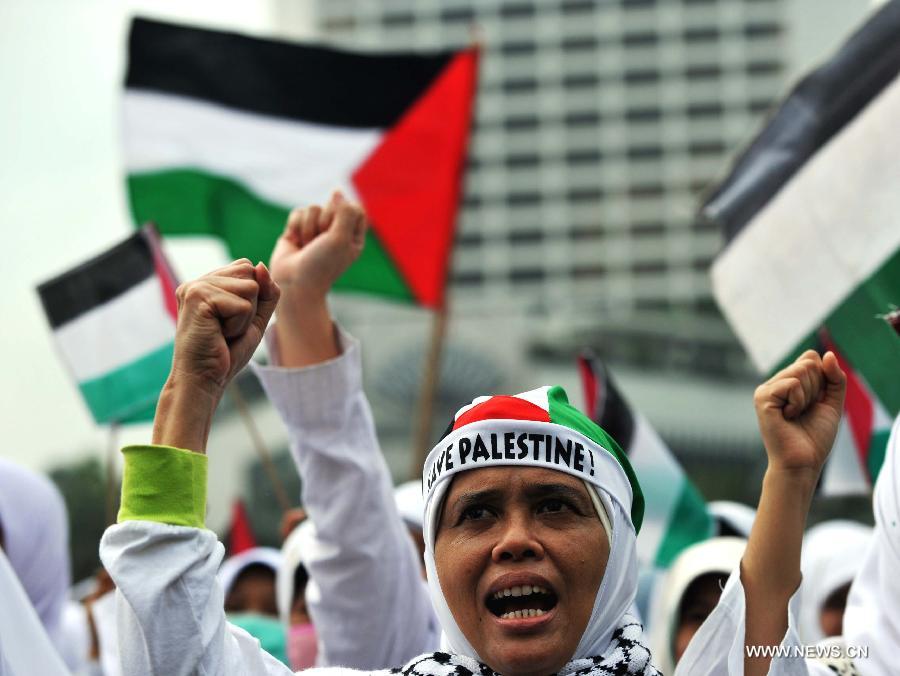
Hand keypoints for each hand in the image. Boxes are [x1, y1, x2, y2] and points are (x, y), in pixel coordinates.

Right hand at [153, 260, 279, 451]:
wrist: (204, 379)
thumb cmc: (226, 353)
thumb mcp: (255, 319)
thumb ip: (265, 292)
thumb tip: (261, 266)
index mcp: (207, 282)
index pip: (248, 268)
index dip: (252, 297)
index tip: (231, 320)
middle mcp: (198, 281)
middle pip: (251, 274)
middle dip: (250, 306)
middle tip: (227, 328)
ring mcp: (196, 286)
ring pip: (250, 288)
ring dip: (245, 317)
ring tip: (222, 332)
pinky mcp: (198, 297)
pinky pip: (244, 304)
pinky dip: (239, 325)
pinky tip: (219, 335)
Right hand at [270, 191, 366, 305]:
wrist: (295, 283)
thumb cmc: (322, 265)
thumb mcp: (341, 238)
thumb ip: (344, 211)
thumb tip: (337, 192)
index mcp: (353, 236)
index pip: (355, 208)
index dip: (344, 214)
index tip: (337, 232)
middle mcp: (336, 232)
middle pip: (333, 204)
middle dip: (324, 222)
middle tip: (321, 243)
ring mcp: (316, 230)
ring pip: (313, 208)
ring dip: (308, 228)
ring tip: (307, 246)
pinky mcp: (297, 229)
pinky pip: (298, 213)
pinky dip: (296, 227)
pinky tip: (296, 242)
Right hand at [753, 350, 845, 477]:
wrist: (802, 462)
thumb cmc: (814, 438)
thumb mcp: (832, 403)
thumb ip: (834, 378)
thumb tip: (827, 354)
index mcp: (788, 382)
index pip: (811, 358)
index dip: (823, 379)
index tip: (815, 403)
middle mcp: (775, 383)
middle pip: (808, 363)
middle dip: (816, 388)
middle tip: (804, 412)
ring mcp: (766, 389)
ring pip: (801, 370)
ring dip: (807, 397)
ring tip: (796, 415)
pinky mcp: (762, 397)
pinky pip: (792, 384)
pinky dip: (798, 402)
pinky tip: (788, 417)